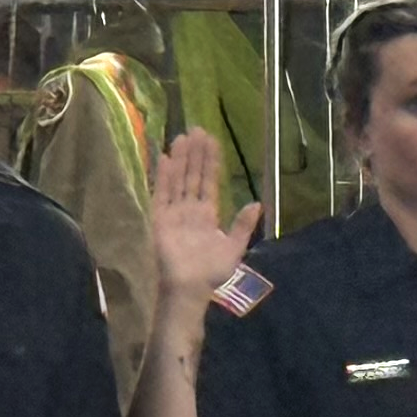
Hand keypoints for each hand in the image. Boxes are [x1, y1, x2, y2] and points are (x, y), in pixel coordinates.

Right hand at [148, 128, 263, 310]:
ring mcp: (174, 212)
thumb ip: (243, 225)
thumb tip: (257, 203)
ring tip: (183, 136)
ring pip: (178, 179)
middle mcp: (190, 209)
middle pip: (193, 175)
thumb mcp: (234, 248)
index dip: (210, 161)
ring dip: (181, 159)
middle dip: (195, 153)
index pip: (209, 181)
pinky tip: (166, 159)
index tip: (212, 140)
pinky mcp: (160, 219)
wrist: (190, 288)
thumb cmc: (212, 272)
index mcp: (208, 214)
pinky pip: (162, 194)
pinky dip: (164, 177)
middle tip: (197, 128)